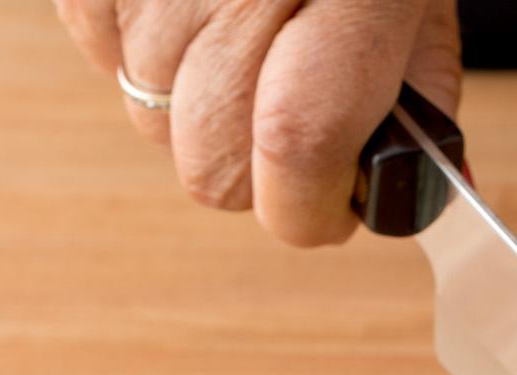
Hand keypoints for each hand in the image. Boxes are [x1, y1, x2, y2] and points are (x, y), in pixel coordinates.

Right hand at [56, 0, 460, 245]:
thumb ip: (415, 99)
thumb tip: (403, 200)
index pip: (299, 144)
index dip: (307, 210)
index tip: (324, 213)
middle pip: (211, 164)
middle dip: (252, 172)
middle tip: (285, 123)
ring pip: (152, 118)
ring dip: (196, 105)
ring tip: (239, 33)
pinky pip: (101, 55)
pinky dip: (141, 49)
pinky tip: (190, 1)